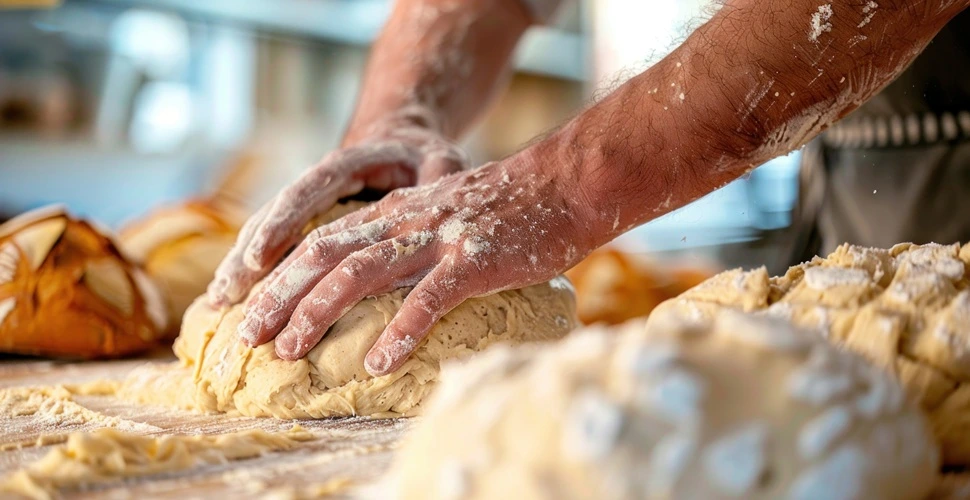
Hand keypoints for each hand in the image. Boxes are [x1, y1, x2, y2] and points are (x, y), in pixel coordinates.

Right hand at [207, 122, 467, 306]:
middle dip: (247, 258)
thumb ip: (439, 178)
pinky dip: (250, 272)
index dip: (282, 224)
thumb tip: (444, 197)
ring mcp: (305, 203)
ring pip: (262, 233)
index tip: (259, 258)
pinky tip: (228, 302)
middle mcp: (316, 183)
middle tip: (225, 296)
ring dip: (239, 267)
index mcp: (346, 164)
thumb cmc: (421, 153)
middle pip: (273, 217)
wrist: (399, 139)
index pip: (308, 191)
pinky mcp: (303, 222)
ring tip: (216, 304)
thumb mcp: (438, 161)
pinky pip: (270, 246)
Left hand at [236, 152, 593, 375]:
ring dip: (318, 312)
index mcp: (395, 212)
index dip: (278, 275)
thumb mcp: (444, 209)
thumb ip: (409, 234)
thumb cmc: (511, 205)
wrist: (566, 182)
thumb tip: (377, 276)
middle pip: (324, 255)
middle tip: (246, 336)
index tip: (248, 308)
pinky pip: (428, 298)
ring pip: (360, 273)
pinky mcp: (474, 260)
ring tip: (289, 351)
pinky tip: (378, 364)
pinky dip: (399, 331)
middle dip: (279, 296)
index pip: (320, 241)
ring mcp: (438, 238)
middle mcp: (405, 221)